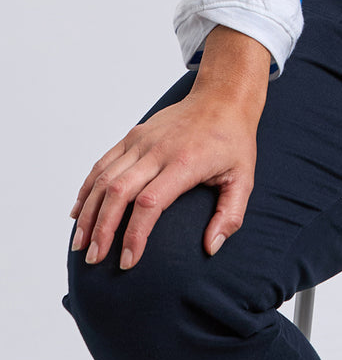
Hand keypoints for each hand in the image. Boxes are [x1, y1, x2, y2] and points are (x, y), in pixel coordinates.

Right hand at [70, 26, 269, 269]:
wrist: (222, 97)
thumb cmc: (233, 141)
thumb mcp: (244, 178)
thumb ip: (230, 215)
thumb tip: (211, 248)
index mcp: (184, 162)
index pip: (149, 202)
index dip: (134, 234)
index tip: (128, 261)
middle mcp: (158, 150)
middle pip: (118, 192)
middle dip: (102, 229)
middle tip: (94, 259)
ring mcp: (142, 141)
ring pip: (104, 178)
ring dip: (88, 213)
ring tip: (81, 244)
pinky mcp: (133, 135)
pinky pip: (103, 163)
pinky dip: (87, 188)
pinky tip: (79, 212)